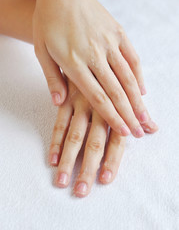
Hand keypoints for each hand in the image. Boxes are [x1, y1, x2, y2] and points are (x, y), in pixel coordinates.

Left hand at [33, 0, 157, 136]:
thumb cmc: (49, 21)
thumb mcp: (42, 51)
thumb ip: (53, 78)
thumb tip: (60, 103)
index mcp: (74, 63)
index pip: (97, 97)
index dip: (112, 116)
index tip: (123, 131)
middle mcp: (94, 55)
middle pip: (115, 91)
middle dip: (128, 115)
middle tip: (139, 132)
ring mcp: (108, 43)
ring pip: (127, 77)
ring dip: (137, 100)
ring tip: (145, 117)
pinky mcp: (117, 33)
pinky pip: (132, 57)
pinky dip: (138, 76)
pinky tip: (143, 90)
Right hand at [48, 79, 156, 197]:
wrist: (88, 48)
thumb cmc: (112, 73)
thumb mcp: (129, 89)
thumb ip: (138, 112)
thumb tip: (154, 128)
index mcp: (116, 107)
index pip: (116, 139)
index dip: (112, 159)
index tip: (105, 179)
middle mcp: (99, 108)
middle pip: (94, 143)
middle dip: (89, 167)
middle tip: (82, 190)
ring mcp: (80, 104)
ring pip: (75, 136)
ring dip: (69, 159)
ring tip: (62, 180)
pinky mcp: (66, 100)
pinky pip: (60, 122)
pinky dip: (56, 141)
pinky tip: (52, 158)